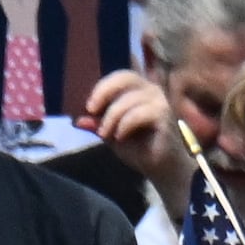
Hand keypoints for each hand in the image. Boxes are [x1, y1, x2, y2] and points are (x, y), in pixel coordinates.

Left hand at [81, 68, 193, 201]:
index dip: (102, 87)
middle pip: (125, 77)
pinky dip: (124, 125)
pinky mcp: (165, 115)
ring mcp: (160, 101)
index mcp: (139, 91)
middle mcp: (152, 91)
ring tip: (106, 134)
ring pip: (129, 99)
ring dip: (112, 117)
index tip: (89, 107)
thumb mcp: (111, 135)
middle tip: (92, 110)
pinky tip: (120, 137)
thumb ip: (98, 124)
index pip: (120, 77)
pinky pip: (138, 114)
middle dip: (104, 92)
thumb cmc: (140, 148)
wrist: (162, 168)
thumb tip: (79, 120)